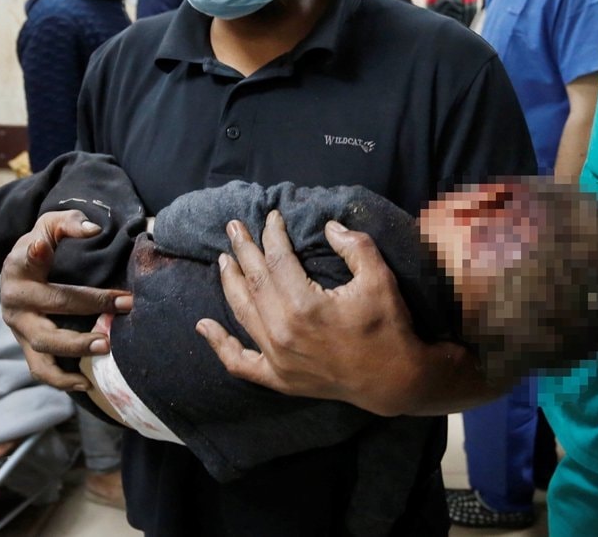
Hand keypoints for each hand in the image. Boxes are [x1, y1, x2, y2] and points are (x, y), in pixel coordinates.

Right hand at [0, 210, 130, 391]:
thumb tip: (93, 230)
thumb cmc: (39, 246)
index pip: (27, 257)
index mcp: (19, 266)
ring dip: (75, 348)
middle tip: (124, 306)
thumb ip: (67, 223)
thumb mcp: (47, 226)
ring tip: (106, 347)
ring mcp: (18, 327)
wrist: (14, 274)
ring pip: (43, 345)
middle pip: (51, 305)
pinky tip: (86, 383)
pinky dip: (61, 380)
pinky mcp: (26, 346)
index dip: (35, 251)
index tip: (40, 246)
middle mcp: (15, 298)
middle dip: (89, 306)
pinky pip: (40, 369)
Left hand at [198, 211, 425, 416]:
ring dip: (230, 282)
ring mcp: (276, 358)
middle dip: (243, 249)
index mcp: (305, 305)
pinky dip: (219, 344)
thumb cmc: (388, 327)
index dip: (272, 234)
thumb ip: (355, 246)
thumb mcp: (380, 279)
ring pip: (242, 312)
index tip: (272, 217)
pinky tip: (203, 326)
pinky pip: (239, 362)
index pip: (277, 259)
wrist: (394, 380)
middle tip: (234, 227)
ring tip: (223, 259)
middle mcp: (282, 331)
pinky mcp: (278, 378)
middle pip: (254, 281)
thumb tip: (328, 226)